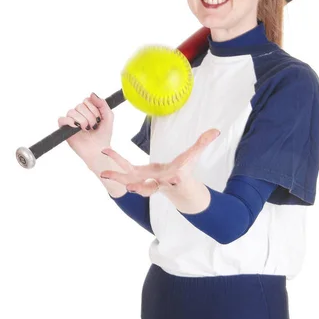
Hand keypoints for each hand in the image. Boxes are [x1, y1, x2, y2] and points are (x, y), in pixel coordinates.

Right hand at [58, 93, 113, 169]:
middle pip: (80, 105)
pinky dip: (69, 122)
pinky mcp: (65, 129)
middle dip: (89, 116)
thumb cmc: (103, 135)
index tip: (99, 119)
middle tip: (93, 126)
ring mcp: (71, 121)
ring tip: (87, 129)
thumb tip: (92, 94)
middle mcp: (79, 114)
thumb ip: (102, 103)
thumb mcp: (108, 117)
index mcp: (88, 110)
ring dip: (82, 120)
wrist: (99, 150)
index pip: (87, 100)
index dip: (94, 109)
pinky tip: (77, 127)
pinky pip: (62, 119)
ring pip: (72, 111)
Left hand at [100, 128, 220, 196]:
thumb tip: (215, 130)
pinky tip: (106, 154)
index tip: (172, 177)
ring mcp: (144, 180)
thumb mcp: (193, 158)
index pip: (169, 178)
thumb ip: (202, 143)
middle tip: (125, 185)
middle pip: (142, 184)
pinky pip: (125, 170)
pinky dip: (116, 164)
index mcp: (169, 178)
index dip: (169, 178)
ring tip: (103, 173)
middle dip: (133, 184)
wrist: (176, 187)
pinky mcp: (137, 175)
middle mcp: (155, 181)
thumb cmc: (184, 171)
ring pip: (129, 180)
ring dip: (117, 177)